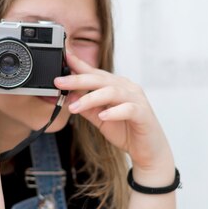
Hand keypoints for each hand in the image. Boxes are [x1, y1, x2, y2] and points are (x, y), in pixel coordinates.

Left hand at [54, 52, 173, 175]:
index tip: (63, 57)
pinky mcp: (143, 114)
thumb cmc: (126, 131)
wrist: (148, 151)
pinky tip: (103, 116)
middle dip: (78, 79)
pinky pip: (128, 109)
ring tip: (74, 107)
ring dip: (91, 98)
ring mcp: (136, 99)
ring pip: (112, 92)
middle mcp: (126, 88)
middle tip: (59, 82)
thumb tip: (68, 97)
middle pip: (100, 79)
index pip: (94, 73)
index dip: (78, 64)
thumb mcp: (99, 118)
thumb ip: (86, 107)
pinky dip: (114, 111)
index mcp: (115, 86)